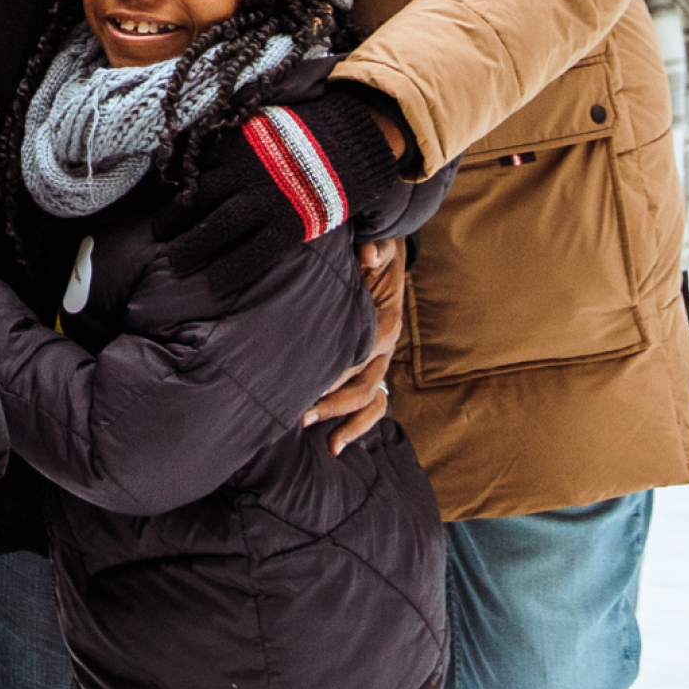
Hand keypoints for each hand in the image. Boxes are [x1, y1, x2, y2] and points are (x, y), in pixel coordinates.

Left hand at [299, 242, 406, 453]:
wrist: (383, 254)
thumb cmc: (376, 251)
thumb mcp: (380, 243)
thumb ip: (376, 247)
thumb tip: (368, 256)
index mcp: (386, 324)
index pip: (362, 355)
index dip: (337, 372)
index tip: (309, 384)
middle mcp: (386, 348)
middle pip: (365, 386)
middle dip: (336, 405)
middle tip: (302, 418)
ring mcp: (380, 361)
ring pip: (370, 401)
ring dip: (347, 421)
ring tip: (325, 442)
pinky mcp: (371, 367)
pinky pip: (372, 405)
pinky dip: (358, 426)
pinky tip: (336, 445)